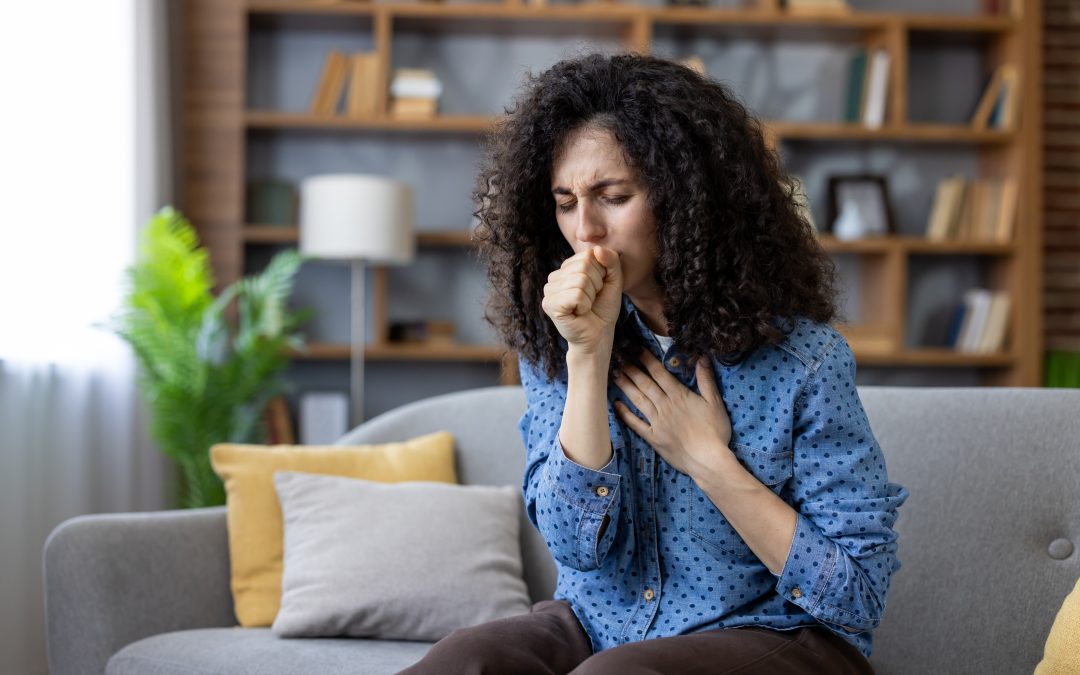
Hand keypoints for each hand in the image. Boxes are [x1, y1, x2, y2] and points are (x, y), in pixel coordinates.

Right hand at [542, 246, 622, 352]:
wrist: (598, 335)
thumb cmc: (603, 308)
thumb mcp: (613, 280)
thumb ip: (611, 260)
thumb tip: (597, 249)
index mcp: (567, 267)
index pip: (589, 255)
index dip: (601, 273)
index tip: (598, 288)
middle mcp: (554, 276)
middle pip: (584, 266)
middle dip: (597, 285)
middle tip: (592, 300)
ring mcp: (549, 290)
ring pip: (581, 280)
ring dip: (591, 297)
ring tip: (585, 307)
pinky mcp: (549, 304)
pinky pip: (576, 294)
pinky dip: (585, 305)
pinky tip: (579, 313)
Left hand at [612, 350, 733, 480]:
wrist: (708, 460)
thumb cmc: (715, 431)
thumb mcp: (715, 403)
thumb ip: (706, 380)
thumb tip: (701, 357)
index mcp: (679, 396)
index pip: (659, 373)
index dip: (645, 359)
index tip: (634, 348)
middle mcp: (665, 406)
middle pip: (645, 384)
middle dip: (631, 369)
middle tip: (617, 357)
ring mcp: (657, 422)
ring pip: (638, 400)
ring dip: (626, 386)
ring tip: (615, 373)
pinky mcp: (653, 438)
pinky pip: (636, 424)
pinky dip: (625, 414)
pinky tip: (616, 405)